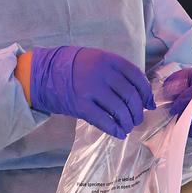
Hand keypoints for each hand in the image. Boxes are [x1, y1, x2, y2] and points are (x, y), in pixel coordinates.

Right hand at [28, 46, 155, 139]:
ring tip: (127, 126)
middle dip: (137, 111)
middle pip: (130, 96)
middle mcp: (101, 73)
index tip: (149, 104)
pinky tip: (119, 133)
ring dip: (128, 122)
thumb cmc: (72, 67)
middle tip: (137, 119)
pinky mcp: (80, 105)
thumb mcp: (96, 59)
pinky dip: (115, 129)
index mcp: (108, 59)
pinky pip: (104, 120)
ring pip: (120, 110)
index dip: (146, 93)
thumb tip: (142, 96)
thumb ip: (117, 73)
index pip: (136, 77)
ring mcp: (90, 89)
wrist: (43, 73)